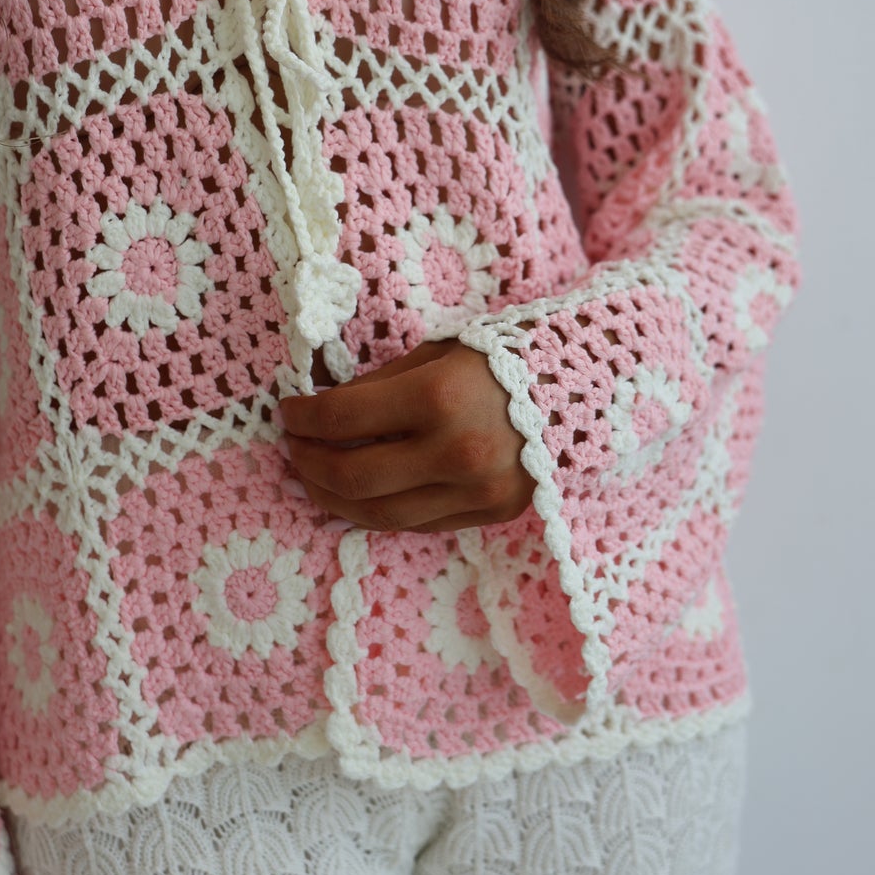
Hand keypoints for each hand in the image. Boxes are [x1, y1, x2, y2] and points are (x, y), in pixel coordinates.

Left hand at [277, 336, 533, 533]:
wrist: (587, 385)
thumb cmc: (503, 356)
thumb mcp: (438, 351)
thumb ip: (381, 384)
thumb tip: (326, 409)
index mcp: (439, 397)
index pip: (343, 420)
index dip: (303, 418)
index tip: (288, 411)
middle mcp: (456, 452)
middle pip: (353, 477)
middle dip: (309, 464)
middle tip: (292, 449)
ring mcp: (476, 491)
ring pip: (380, 515)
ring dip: (334, 500)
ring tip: (313, 479)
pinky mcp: (491, 513)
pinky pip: (417, 523)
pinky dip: (378, 512)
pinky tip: (357, 495)